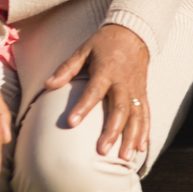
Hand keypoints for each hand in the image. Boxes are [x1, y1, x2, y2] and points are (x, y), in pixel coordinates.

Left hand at [45, 23, 152, 164]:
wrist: (134, 33)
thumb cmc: (104, 43)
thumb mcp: (83, 50)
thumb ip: (66, 69)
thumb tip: (47, 85)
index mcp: (106, 70)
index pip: (94, 91)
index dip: (83, 106)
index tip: (71, 123)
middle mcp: (123, 82)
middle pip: (120, 109)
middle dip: (113, 131)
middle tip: (102, 151)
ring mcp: (136, 89)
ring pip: (136, 116)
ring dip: (131, 137)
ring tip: (125, 158)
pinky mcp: (143, 93)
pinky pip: (145, 114)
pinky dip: (144, 131)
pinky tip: (140, 149)